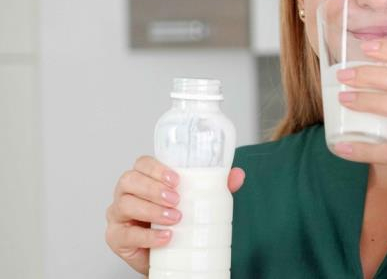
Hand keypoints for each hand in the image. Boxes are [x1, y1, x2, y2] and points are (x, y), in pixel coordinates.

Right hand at [105, 156, 244, 274]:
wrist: (169, 255)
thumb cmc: (177, 221)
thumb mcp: (197, 201)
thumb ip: (216, 186)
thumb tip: (237, 175)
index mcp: (144, 178)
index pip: (142, 163)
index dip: (156, 168)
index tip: (176, 179)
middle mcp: (127, 192)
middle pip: (129, 180)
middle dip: (153, 188)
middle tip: (177, 200)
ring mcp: (118, 214)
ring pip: (125, 204)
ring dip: (151, 210)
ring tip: (175, 218)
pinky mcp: (116, 237)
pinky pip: (126, 234)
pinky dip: (147, 235)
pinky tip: (165, 237)